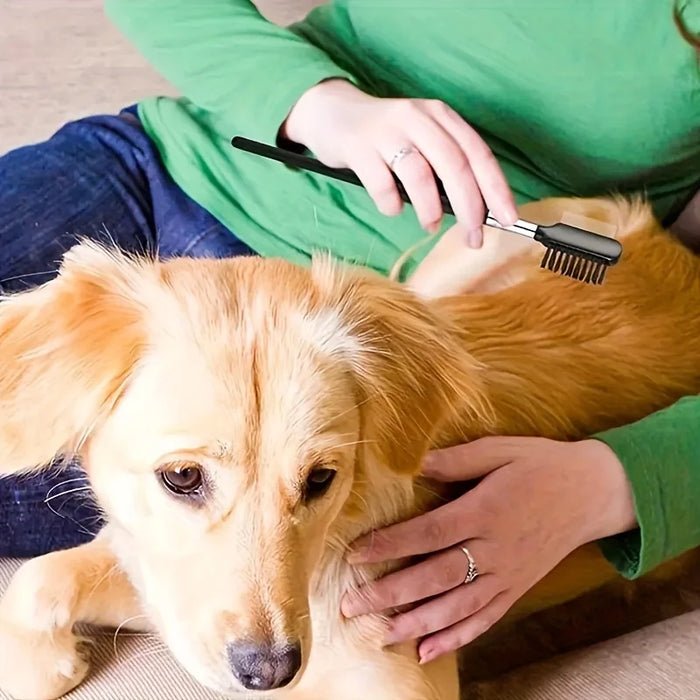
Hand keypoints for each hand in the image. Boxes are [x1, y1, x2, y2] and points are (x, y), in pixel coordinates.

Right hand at [281, 79, 516, 245]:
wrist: (333, 114)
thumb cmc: (385, 138)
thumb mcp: (422, 140)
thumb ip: (445, 167)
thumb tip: (475, 212)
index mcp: (441, 117)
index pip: (478, 154)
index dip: (496, 189)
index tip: (508, 220)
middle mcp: (418, 118)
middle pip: (455, 166)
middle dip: (469, 208)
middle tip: (473, 238)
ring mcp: (387, 131)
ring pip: (420, 174)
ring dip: (430, 209)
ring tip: (430, 225)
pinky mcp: (359, 146)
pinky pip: (382, 184)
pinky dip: (391, 205)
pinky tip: (393, 208)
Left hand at [341, 437, 636, 662]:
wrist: (594, 491)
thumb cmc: (542, 464)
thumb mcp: (501, 449)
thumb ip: (456, 460)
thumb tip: (414, 463)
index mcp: (486, 511)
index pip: (428, 533)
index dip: (390, 544)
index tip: (355, 553)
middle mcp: (495, 549)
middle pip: (435, 577)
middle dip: (390, 593)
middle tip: (351, 605)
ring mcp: (508, 574)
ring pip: (456, 607)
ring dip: (415, 623)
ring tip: (379, 633)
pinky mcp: (517, 588)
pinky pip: (485, 619)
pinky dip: (456, 638)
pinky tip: (428, 651)